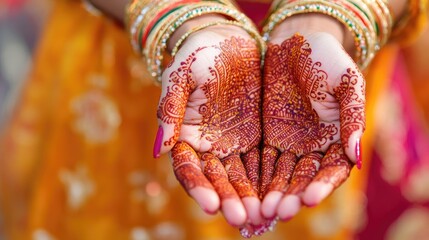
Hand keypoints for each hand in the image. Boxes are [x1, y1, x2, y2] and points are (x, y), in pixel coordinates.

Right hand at [153, 23, 263, 227]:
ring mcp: (230, 144)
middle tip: (242, 219)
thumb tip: (158, 151)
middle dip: (228, 200)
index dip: (198, 187)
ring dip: (248, 197)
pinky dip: (266, 180)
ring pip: (239, 177)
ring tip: (261, 216)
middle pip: (216, 179)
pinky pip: (261, 162)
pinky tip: (275, 196)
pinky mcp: (253, 137)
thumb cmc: (198, 56)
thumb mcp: (179, 78)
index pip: (188, 169)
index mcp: (183, 136)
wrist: (226, 41)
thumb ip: (169, 112)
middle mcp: (206, 146)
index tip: (211, 205)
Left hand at [260, 30, 364, 221]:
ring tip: (263, 209)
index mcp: (338, 138)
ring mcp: (289, 144)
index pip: (332, 169)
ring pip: (281, 174)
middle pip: (303, 178)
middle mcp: (314, 147)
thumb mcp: (346, 81)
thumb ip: (352, 116)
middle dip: (292, 195)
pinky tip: (247, 191)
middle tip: (280, 211)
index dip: (322, 185)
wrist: (296, 44)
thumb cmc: (327, 59)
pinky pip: (261, 160)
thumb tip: (357, 155)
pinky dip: (255, 177)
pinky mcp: (267, 137)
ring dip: (272, 193)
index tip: (309, 199)